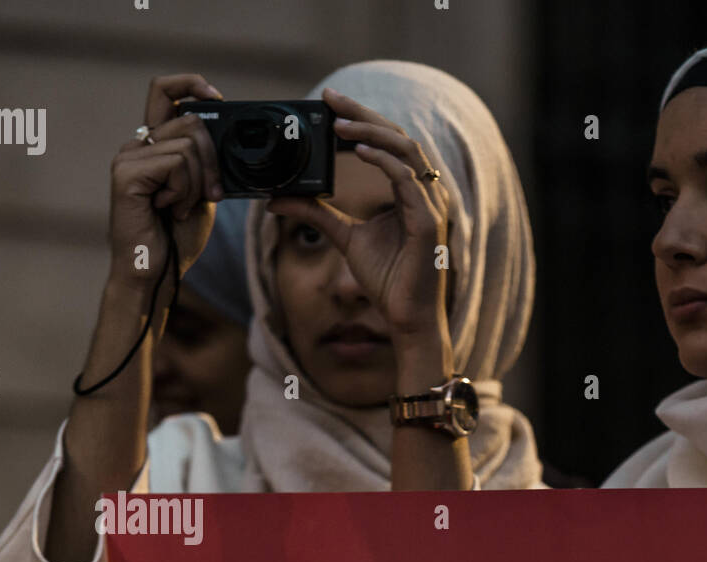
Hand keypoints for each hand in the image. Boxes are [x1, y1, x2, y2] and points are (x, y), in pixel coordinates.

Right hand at [107, 73, 224, 291]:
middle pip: (190, 121)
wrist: (154, 272)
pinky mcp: (127, 173)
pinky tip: (170, 209)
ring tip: (181, 207)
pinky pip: (176, 164)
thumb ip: (207, 165)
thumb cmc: (176, 238)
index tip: (216, 97)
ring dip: (198, 183)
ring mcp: (128, 157)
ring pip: (187, 145)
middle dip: (212, 160)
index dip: (190, 84)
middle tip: (211, 195)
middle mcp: (136, 145)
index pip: (164, 92)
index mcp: (153, 146)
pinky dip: (184, 190)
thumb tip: (226, 138)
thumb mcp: (202, 194)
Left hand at [266, 86, 451, 343]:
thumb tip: (277, 199)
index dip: (360, 119)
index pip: (387, 143)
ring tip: (340, 126)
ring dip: (372, 132)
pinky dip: (384, 161)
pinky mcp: (427, 222)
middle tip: (331, 100)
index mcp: (408, 192)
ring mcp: (428, 205)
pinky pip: (407, 180)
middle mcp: (423, 193)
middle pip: (397, 136)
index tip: (329, 104)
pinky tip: (360, 152)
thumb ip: (316, 213)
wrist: (407, 317)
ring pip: (405, 150)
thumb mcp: (344, 237)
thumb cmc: (387, 279)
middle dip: (363, 114)